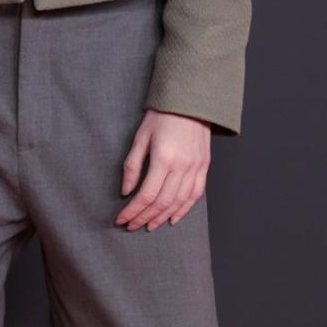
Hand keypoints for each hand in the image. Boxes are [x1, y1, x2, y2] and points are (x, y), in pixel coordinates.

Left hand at [115, 109, 209, 230]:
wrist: (191, 100)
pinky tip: (173, 218)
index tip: (121, 219)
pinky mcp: (204, 166)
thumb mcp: (140, 137)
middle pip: (162, 203)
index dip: (133, 211)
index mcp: (163, 158)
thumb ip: (132, 166)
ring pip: (179, 202)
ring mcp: (195, 168)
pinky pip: (195, 194)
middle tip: (132, 226)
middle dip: (144, 218)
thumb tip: (126, 191)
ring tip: (149, 225)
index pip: (146, 195)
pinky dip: (184, 210)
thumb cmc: (162, 116)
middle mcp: (182, 166)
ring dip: (162, 217)